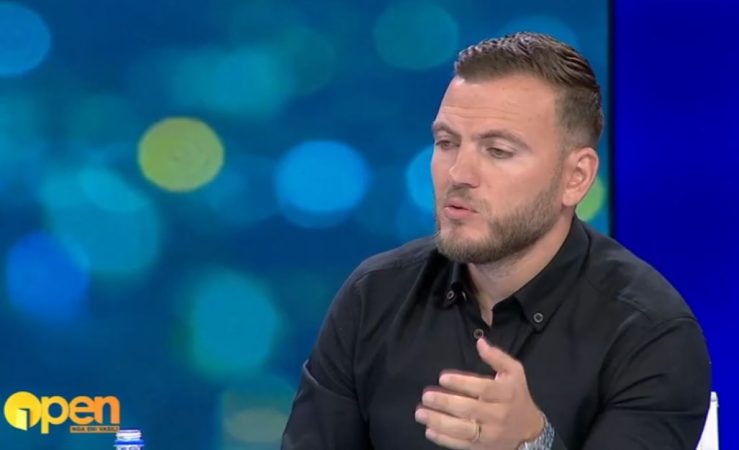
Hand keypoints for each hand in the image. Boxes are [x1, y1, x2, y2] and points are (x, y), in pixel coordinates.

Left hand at [414, 338, 543, 449]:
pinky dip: (444, 439)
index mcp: (505, 393)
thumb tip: (480, 342)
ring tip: (421, 413)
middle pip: (469, 409)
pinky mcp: (483, 447)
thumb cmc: (516, 395)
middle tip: (426, 396)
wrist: (529, 430)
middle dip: (445, 402)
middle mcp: (498, 414)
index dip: (462, 382)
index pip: (482, 388)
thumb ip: (497, 357)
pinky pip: (462, 445)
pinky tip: (429, 430)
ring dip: (439, 421)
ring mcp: (490, 434)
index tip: (442, 377)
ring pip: (463, 429)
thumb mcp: (514, 372)